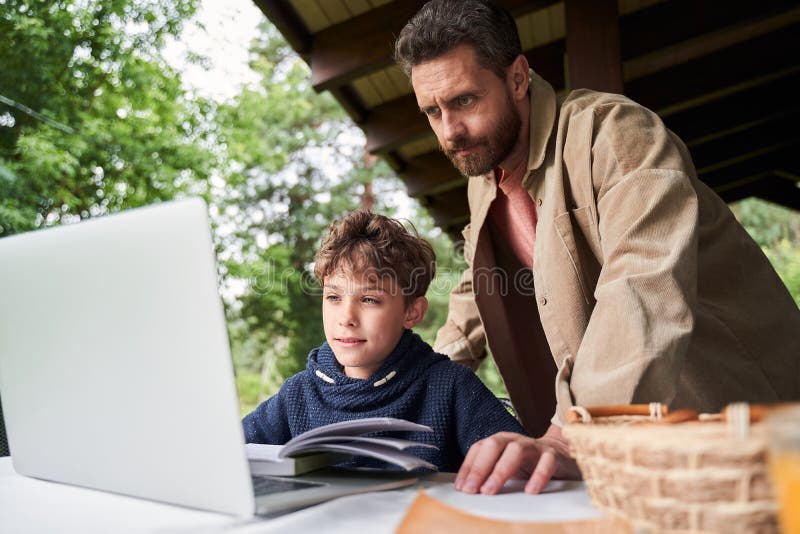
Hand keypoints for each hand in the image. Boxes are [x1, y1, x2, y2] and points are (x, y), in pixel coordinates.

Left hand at [454, 424, 580, 494]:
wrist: (561, 455)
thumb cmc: (527, 464)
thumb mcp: (505, 466)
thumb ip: (488, 473)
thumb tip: (467, 490)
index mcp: (500, 441)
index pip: (479, 449)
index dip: (468, 467)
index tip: (461, 487)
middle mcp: (514, 440)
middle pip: (494, 446)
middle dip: (479, 468)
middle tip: (471, 490)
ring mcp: (534, 446)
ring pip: (516, 451)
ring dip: (500, 471)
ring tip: (490, 490)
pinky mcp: (553, 456)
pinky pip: (546, 462)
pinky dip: (538, 476)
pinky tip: (530, 491)